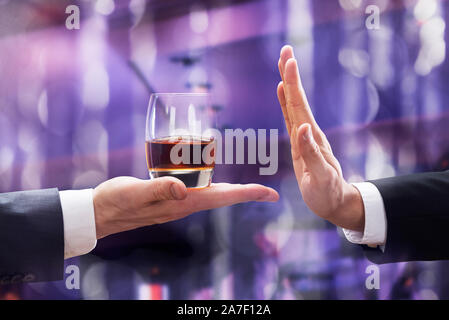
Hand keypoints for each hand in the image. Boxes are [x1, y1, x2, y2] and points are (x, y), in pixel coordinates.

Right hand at [93, 176, 278, 238]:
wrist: (101, 212)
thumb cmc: (116, 203)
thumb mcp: (135, 193)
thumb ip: (157, 189)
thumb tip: (182, 188)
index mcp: (181, 203)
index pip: (222, 198)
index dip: (248, 194)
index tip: (271, 194)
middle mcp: (184, 203)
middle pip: (222, 196)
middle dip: (246, 192)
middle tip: (268, 190)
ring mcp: (177, 200)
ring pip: (211, 191)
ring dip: (231, 188)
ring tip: (248, 185)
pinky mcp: (169, 194)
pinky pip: (195, 186)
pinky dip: (208, 178)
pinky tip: (208, 171)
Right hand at [277, 45, 363, 231]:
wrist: (334, 202)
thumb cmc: (327, 193)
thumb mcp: (320, 177)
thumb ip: (311, 154)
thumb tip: (302, 128)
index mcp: (312, 138)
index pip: (299, 106)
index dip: (292, 84)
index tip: (288, 61)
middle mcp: (308, 133)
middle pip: (297, 99)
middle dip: (290, 75)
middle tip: (285, 51)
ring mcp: (304, 137)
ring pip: (294, 105)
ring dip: (288, 84)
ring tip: (283, 64)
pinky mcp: (299, 144)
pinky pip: (291, 118)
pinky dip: (285, 103)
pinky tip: (282, 92)